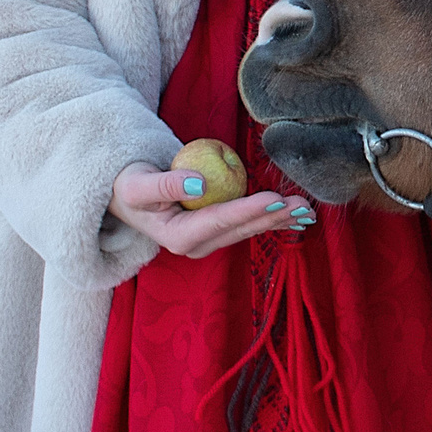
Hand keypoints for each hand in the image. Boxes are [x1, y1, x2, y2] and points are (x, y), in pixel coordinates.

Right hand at [110, 162, 316, 258]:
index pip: (220, 221)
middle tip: (303, 205)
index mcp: (178, 237)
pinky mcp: (215, 233)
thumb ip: (165, 185)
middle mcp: (196, 246)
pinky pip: (246, 225)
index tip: (275, 198)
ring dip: (279, 219)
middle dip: (274, 217)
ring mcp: (207, 242)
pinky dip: (270, 217)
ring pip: (248, 229)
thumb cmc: (128, 185)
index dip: (249, 210)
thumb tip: (199, 185)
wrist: (124, 195)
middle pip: (241, 229)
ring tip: (307, 210)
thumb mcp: (137, 185)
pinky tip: (294, 215)